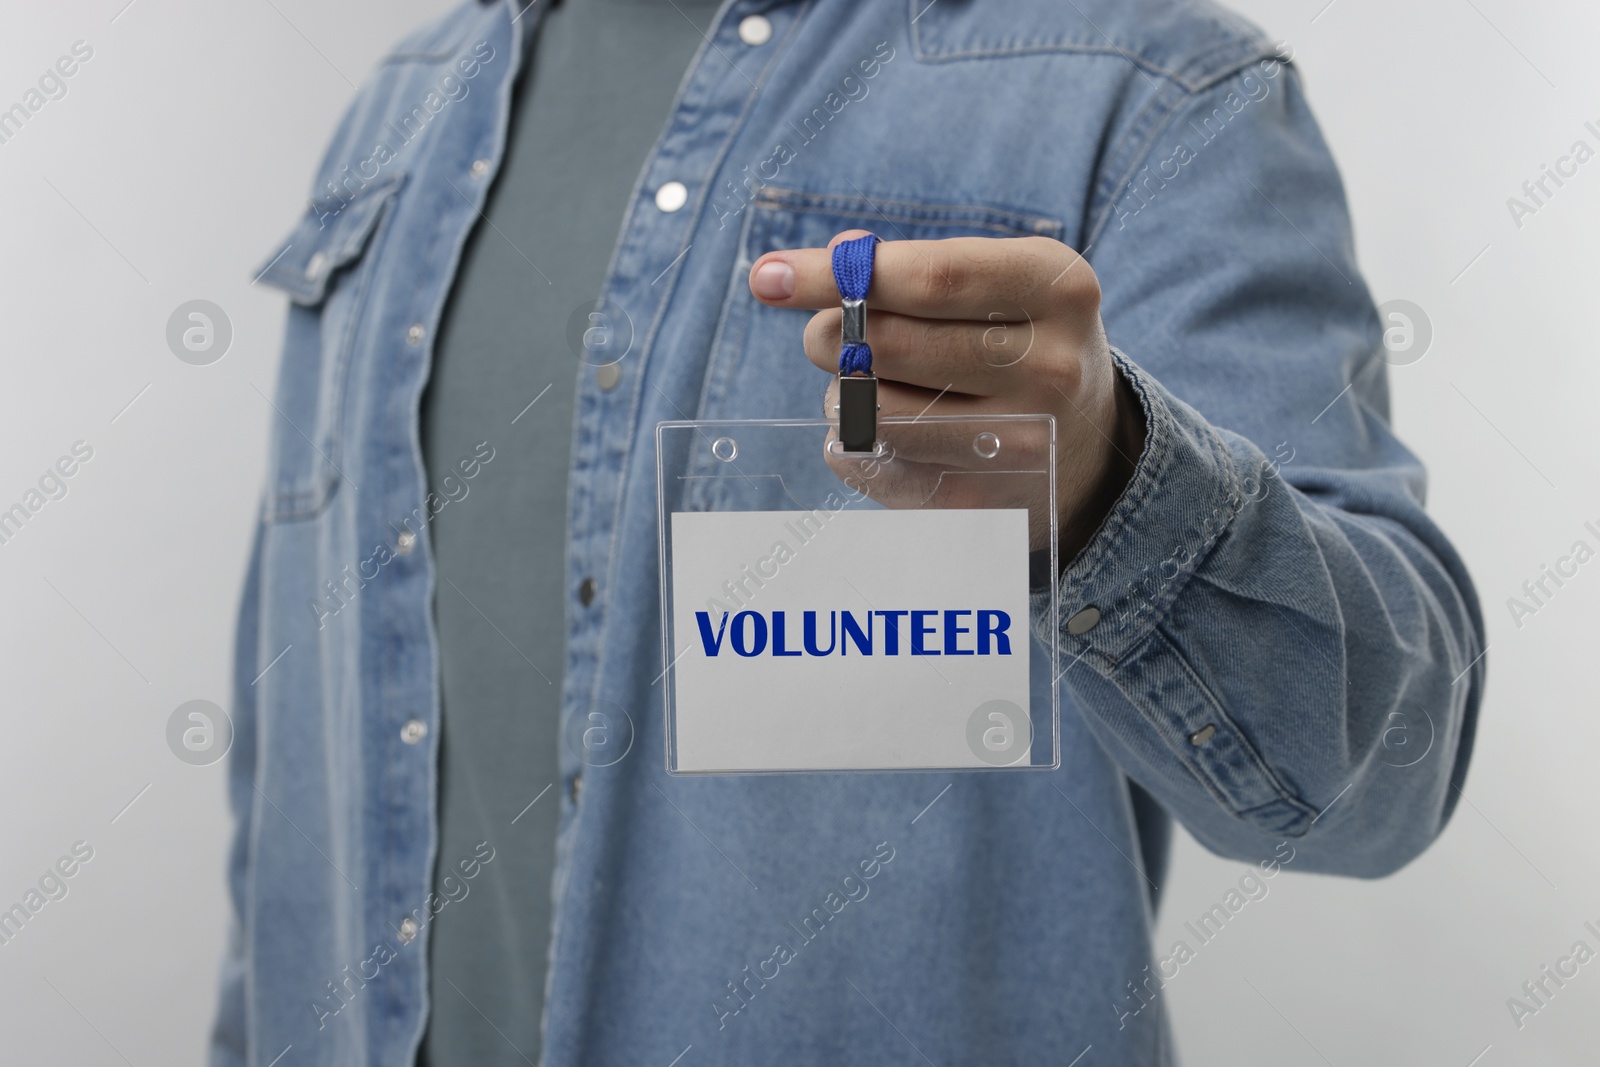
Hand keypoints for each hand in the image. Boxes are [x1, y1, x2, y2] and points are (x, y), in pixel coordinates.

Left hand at [748, 230, 1144, 561]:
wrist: (1089, 448)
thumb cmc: (1021, 341)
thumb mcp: (1002, 283)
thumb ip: (920, 263)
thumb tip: (839, 254)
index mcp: (1060, 289)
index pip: (931, 278)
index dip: (839, 274)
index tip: (766, 276)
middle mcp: (1051, 368)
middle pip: (888, 345)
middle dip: (830, 333)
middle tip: (827, 334)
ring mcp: (1019, 443)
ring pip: (869, 410)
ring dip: (841, 393)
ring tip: (871, 385)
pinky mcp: (980, 502)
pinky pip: (869, 464)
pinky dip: (851, 440)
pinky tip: (887, 431)